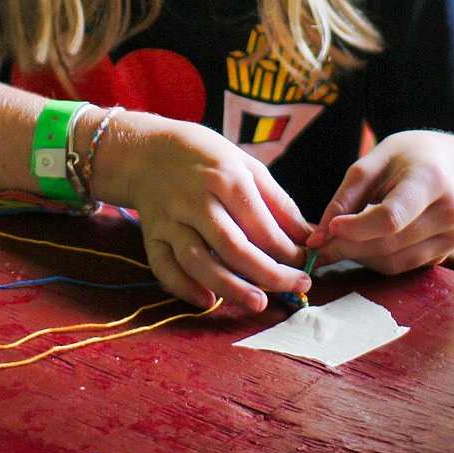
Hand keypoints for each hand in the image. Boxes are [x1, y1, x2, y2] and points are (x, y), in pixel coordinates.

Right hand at [105, 111, 312, 312]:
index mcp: (224, 177)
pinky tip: (207, 301)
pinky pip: (164, 266)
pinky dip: (183, 287)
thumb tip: (307, 236)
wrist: (147, 150)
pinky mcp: (151, 234)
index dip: (287, 250)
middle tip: (295, 287)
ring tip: (258, 303)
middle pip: (233, 247)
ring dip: (229, 288)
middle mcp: (195, 199)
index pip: (260, 224)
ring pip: (198, 261)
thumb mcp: (245, 164)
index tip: (304, 265)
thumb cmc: (204, 156)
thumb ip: (276, 201)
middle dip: (268, 274)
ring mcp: (170, 219)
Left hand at [307, 129, 453, 274]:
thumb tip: (320, 238)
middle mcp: (450, 211)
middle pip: (389, 243)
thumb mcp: (370, 163)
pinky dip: (375, 260)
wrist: (445, 167)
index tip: (330, 227)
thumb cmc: (402, 160)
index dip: (356, 228)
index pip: (391, 217)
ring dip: (358, 256)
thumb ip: (344, 198)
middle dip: (348, 246)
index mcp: (431, 179)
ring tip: (339, 241)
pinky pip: (402, 267)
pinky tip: (363, 243)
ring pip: (393, 262)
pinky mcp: (448, 254)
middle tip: (319, 245)